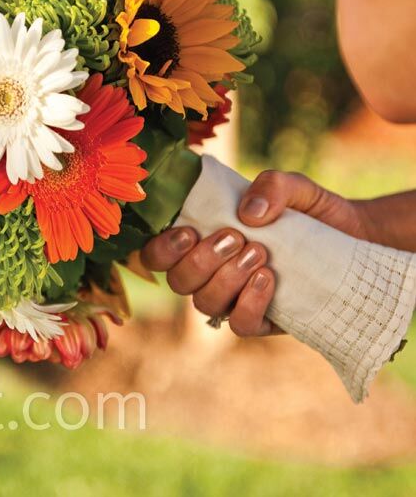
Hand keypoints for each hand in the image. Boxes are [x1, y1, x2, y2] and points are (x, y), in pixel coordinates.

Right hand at [141, 170, 368, 335]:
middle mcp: (210, 272)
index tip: (189, 232)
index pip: (157, 255)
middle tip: (234, 237)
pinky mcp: (263, 319)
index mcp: (201, 239)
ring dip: (226, 278)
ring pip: (205, 303)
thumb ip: (271, 185)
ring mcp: (234, 298)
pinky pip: (241, 324)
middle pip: (178, 281)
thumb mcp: (294, 186)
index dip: (161, 250)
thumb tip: (249, 213)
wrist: (354, 237)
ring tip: (259, 253)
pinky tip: (268, 279)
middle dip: (201, 261)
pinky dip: (249, 303)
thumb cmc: (310, 210)